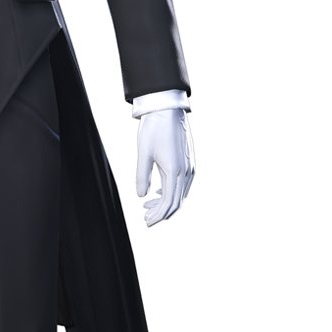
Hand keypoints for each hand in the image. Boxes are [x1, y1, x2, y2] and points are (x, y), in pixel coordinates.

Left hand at [135, 108, 194, 226]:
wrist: (167, 108)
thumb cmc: (153, 129)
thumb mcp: (143, 153)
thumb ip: (142, 176)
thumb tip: (141, 196)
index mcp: (175, 171)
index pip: (169, 203)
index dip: (158, 216)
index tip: (147, 222)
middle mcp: (186, 171)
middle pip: (176, 202)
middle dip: (161, 213)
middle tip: (145, 217)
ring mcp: (190, 167)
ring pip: (180, 194)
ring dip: (165, 203)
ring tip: (148, 205)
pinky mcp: (189, 162)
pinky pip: (183, 184)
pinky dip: (172, 192)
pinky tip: (159, 192)